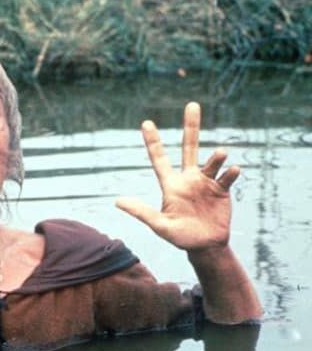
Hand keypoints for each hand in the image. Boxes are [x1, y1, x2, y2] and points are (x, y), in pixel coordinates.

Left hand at [116, 102, 238, 250]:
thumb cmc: (179, 236)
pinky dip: (230, 172)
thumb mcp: (159, 225)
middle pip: (189, 147)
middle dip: (190, 126)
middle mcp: (188, 178)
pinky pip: (226, 177)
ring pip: (211, 161)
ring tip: (221, 152)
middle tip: (192, 105)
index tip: (146, 123)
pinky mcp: (221, 190)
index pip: (159, 159)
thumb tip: (117, 201)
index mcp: (171, 184)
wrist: (205, 246)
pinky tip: (233, 170)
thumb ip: (141, 212)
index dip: (153, 141)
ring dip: (217, 157)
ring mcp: (206, 182)